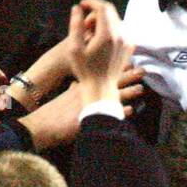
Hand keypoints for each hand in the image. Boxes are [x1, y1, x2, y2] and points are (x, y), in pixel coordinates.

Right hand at [19, 64, 146, 150]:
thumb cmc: (55, 111)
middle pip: (113, 83)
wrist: (44, 124)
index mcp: (86, 87)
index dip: (118, 69)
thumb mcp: (66, 95)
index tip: (130, 62)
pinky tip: (132, 109)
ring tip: (141, 88)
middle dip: (129, 76)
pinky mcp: (92, 118)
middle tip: (142, 69)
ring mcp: (92, 105)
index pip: (105, 74)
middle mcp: (91, 93)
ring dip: (129, 92)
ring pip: (115, 96)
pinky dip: (121, 112)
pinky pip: (110, 114)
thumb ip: (75, 88)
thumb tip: (78, 83)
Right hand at [69, 0, 132, 98]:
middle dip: (96, 9)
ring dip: (103, 18)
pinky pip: (121, 29)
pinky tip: (100, 37)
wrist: (101, 89)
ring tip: (90, 30)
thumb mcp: (74, 48)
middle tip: (85, 16)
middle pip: (110, 11)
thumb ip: (75, 25)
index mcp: (107, 35)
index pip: (102, 7)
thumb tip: (77, 8)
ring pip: (116, 19)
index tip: (82, 4)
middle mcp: (121, 35)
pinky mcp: (129, 46)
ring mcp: (127, 41)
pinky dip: (111, 27)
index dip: (91, 2)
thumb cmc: (85, 71)